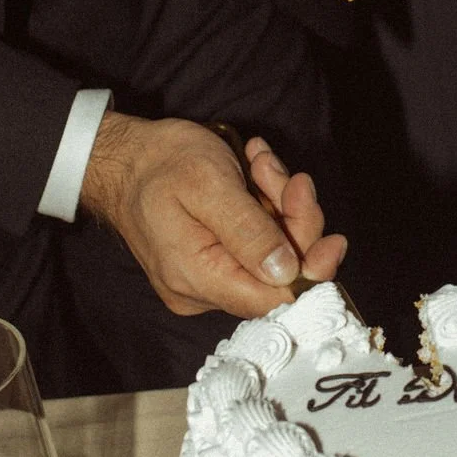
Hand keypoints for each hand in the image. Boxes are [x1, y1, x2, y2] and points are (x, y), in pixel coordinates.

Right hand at [80, 112, 345, 316]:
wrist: (124, 157)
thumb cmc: (161, 163)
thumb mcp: (208, 185)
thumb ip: (248, 231)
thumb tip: (288, 273)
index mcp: (198, 277)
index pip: (273, 300)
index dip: (310, 272)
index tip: (331, 239)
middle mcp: (202, 289)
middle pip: (279, 275)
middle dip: (295, 222)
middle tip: (290, 178)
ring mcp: (207, 277)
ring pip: (273, 253)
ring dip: (280, 205)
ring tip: (261, 163)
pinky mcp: (214, 261)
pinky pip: (257, 243)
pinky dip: (266, 206)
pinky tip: (255, 172)